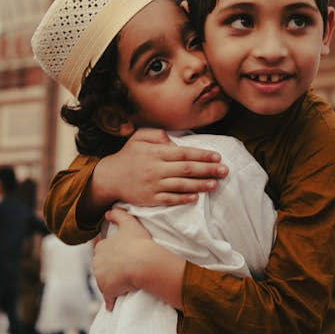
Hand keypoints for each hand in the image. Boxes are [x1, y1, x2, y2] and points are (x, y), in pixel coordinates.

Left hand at [93, 207, 152, 310]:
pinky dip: (111, 301)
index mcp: (101, 247)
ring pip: (105, 282)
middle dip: (110, 269)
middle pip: (102, 267)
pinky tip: (116, 303)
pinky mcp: (107, 291)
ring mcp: (101, 278)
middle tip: (124, 270)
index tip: (123, 256)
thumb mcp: (129, 223)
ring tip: (124, 284)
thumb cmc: (138, 242)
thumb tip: (108, 211)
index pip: (103, 252)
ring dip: (112, 284)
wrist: (143, 263)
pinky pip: (108, 298)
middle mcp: (97, 263)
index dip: (113, 254)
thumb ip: (118, 214)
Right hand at [94, 128, 228, 206]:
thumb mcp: (139, 138)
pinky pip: (170, 199)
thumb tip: (173, 140)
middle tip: (225, 171)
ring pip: (181, 185)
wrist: (109, 177)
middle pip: (187, 169)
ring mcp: (153, 185)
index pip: (184, 153)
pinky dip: (184, 198)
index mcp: (156, 152)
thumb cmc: (128, 156)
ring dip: (200, 185)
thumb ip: (157, 134)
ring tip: (216, 184)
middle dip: (208, 170)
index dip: (202, 155)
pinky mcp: (150, 198)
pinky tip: (196, 197)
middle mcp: (156, 168)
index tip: (217, 156)